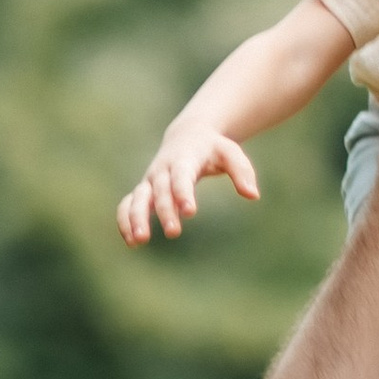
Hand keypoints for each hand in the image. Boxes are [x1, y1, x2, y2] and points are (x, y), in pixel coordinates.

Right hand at [118, 119, 260, 244]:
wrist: (188, 136)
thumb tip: (253, 195)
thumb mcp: (230, 153)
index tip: (189, 212)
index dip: (183, 193)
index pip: (181, 176)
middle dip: (164, 211)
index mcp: (183, 159)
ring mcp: (149, 181)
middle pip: (160, 191)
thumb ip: (242, 171)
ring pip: (136, 198)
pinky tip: (131, 242)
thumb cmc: (213, 148)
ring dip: (135, 218)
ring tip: (139, 241)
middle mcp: (162, 170)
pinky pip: (127, 204)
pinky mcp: (143, 190)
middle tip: (174, 232)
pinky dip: (125, 221)